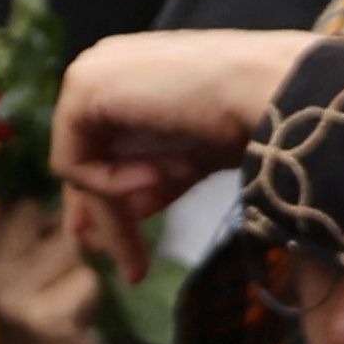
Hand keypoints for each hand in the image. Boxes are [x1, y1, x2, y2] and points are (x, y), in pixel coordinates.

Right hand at [0, 195, 110, 343]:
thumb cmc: (45, 328)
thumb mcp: (28, 275)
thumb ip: (33, 235)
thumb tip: (67, 190)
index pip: (21, 204)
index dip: (47, 222)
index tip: (48, 257)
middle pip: (51, 219)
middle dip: (67, 246)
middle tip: (57, 286)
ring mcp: (12, 297)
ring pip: (73, 247)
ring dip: (82, 273)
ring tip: (67, 303)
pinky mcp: (43, 318)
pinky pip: (88, 280)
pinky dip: (92, 299)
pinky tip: (75, 323)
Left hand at [51, 29, 324, 237]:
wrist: (269, 88)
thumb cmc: (250, 118)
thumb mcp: (190, 161)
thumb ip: (151, 181)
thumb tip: (115, 219)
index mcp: (136, 77)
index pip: (104, 147)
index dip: (108, 200)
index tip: (113, 252)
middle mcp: (108, 68)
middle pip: (90, 161)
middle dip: (108, 219)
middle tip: (131, 274)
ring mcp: (90, 73)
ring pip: (81, 169)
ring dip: (121, 209)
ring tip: (160, 225)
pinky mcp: (81, 86)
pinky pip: (73, 162)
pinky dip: (111, 184)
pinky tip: (157, 174)